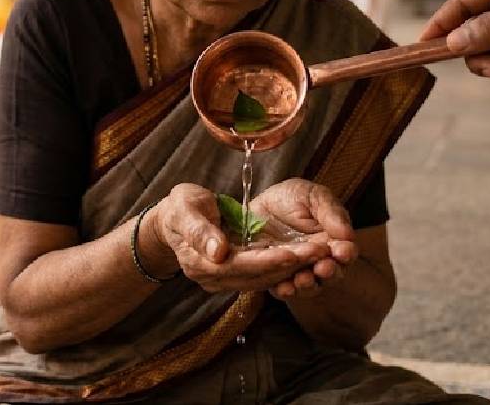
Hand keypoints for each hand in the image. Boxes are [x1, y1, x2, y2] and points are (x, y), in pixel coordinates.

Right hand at [148, 183, 331, 293]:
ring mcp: (222, 282)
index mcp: (200, 263)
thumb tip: (219, 252)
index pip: (239, 265)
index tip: (293, 252)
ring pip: (262, 280)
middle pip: (256, 276)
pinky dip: (283, 268)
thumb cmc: (180, 207)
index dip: (267, 260)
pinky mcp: (232, 278)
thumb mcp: (185, 208)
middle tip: (317, 252)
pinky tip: (303, 258)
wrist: (172, 221)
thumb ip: (200, 230)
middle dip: (288, 265)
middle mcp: (212, 279)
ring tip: (317, 254)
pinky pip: (261, 277)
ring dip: (291, 269)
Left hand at [248, 179, 357, 299]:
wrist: (258, 204)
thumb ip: (330, 213)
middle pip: (331, 274)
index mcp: (333, 241)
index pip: (345, 253)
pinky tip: (284, 287)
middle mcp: (318, 260)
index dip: (346, 254)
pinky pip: (284, 290)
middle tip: (324, 268)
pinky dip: (286, 291)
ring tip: (303, 279)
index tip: (342, 252)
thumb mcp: (312, 196)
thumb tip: (348, 234)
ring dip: (308, 285)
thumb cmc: (291, 198)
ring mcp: (298, 270)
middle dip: (329, 273)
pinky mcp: (277, 277)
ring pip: (310, 286)